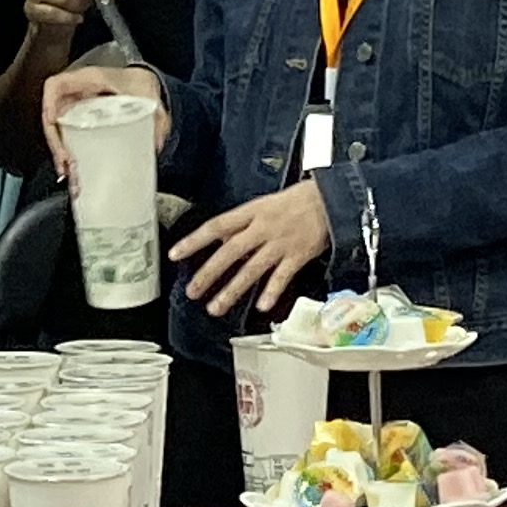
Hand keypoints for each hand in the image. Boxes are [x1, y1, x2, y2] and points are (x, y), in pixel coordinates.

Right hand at [38, 60, 169, 176]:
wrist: (142, 84)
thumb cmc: (139, 83)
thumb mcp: (149, 96)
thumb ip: (157, 118)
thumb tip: (155, 142)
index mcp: (89, 79)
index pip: (57, 85)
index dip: (49, 103)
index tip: (52, 121)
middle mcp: (77, 92)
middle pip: (52, 113)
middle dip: (55, 140)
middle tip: (66, 160)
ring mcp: (76, 106)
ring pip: (56, 128)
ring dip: (59, 150)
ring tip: (68, 170)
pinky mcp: (78, 120)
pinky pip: (65, 135)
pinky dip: (66, 152)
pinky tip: (72, 168)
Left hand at [172, 179, 331, 319]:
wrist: (330, 199)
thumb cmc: (297, 200)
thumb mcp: (263, 204)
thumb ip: (242, 223)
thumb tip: (220, 237)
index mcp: (252, 212)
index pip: (216, 226)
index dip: (194, 241)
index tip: (176, 254)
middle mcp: (263, 227)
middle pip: (230, 252)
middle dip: (209, 274)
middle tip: (193, 291)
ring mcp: (280, 243)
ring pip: (252, 269)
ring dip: (232, 290)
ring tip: (216, 307)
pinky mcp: (298, 255)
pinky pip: (282, 276)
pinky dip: (271, 292)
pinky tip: (260, 306)